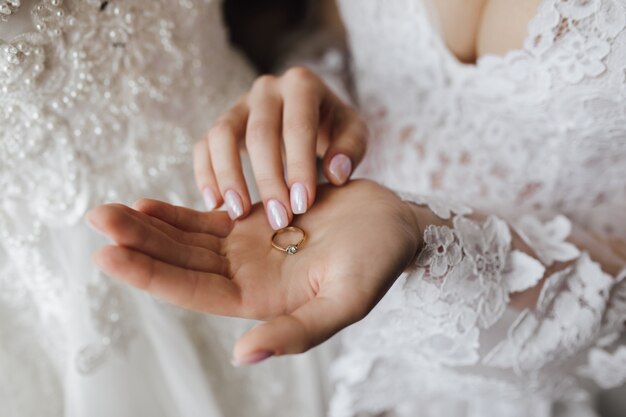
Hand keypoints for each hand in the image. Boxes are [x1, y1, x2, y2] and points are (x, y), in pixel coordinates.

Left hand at [87, 180, 420, 364]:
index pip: (194, 291)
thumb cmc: (377, 262)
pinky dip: (177, 213)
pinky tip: (147, 203)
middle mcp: (245, 277)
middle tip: (97, 218)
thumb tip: (243, 354)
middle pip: (181, 262)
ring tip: (109, 209)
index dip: (150, 274)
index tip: (107, 254)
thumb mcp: (346, 300)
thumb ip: (299, 331)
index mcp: (261, 300)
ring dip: (149, 225)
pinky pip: (207, 218)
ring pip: (188, 239)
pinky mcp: (254, 222)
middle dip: (138, 242)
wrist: (392, 225)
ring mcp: (247, 249)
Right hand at [193, 66, 366, 229]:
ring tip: (239, 214)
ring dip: (229, 177)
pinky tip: (215, 205)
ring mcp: (239, 104)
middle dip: (269, 180)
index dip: (299, 166)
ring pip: (222, 135)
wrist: (312, 115)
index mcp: (302, 84)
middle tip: (278, 219)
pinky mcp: (222, 124)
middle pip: (260, 133)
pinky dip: (205, 174)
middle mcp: (266, 88)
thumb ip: (350, 149)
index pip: (298, 126)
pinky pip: (204, 145)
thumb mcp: (353, 132)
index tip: (303, 205)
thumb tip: (336, 174)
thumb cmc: (334, 127)